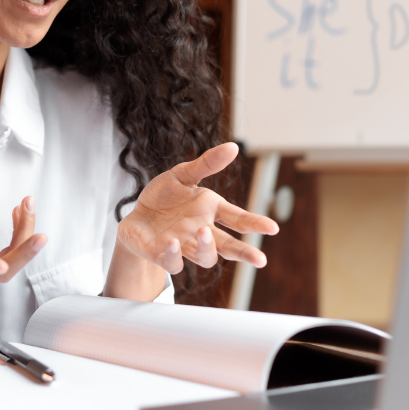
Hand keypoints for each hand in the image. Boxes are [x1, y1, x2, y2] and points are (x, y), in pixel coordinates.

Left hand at [116, 142, 278, 274]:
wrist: (135, 216)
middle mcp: (201, 232)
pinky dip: (175, 255)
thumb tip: (234, 146)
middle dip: (244, 253)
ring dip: (206, 247)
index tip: (273, 228)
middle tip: (260, 260)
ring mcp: (184, 246)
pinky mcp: (163, 255)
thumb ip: (207, 164)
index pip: (238, 218)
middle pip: (228, 246)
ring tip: (204, 232)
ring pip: (205, 257)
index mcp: (210, 211)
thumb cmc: (163, 197)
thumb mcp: (182, 175)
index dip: (255, 223)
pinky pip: (174, 262)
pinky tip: (173, 243)